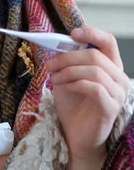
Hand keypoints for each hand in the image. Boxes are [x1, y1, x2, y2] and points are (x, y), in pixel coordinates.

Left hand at [48, 27, 129, 162]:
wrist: (76, 136)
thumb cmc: (74, 107)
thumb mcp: (67, 79)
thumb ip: (67, 63)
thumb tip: (58, 46)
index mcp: (110, 67)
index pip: (108, 42)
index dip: (92, 33)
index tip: (72, 34)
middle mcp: (119, 78)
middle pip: (96, 55)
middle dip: (68, 57)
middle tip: (50, 65)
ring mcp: (118, 93)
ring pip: (94, 70)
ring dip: (69, 72)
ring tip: (54, 79)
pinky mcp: (111, 107)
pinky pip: (94, 88)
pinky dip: (75, 84)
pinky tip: (64, 88)